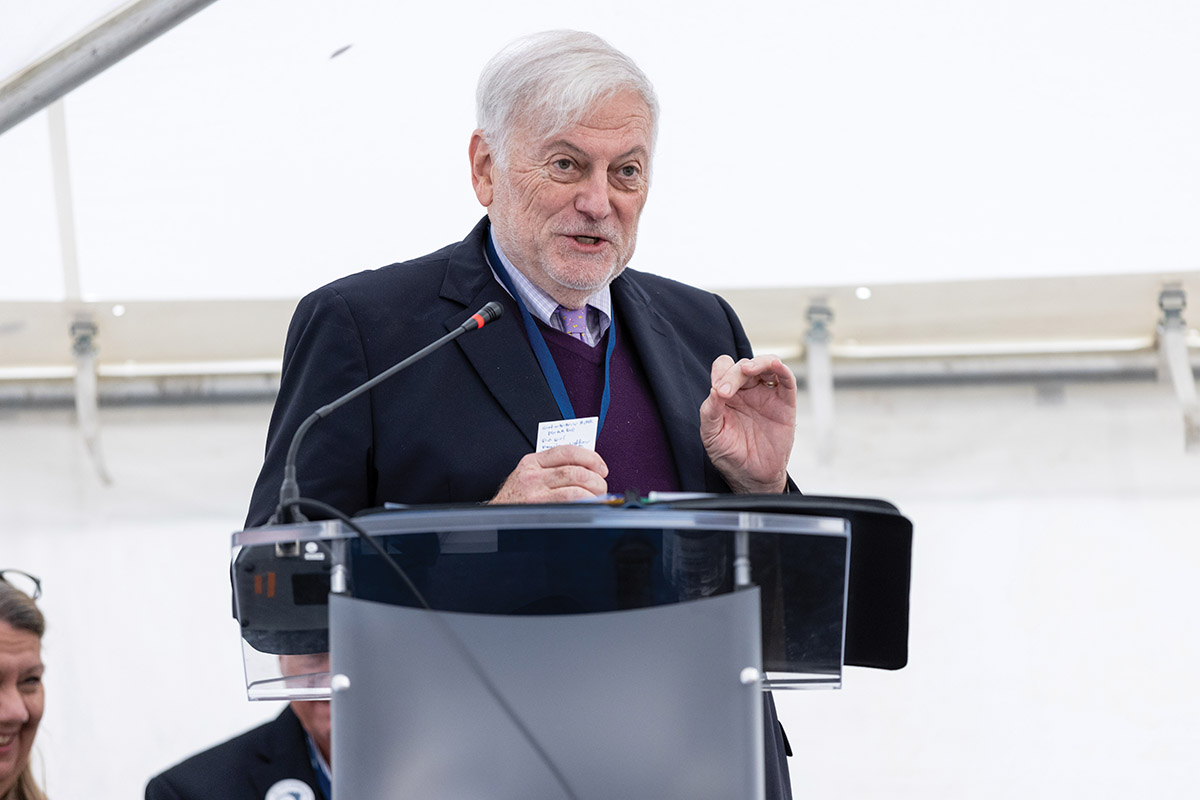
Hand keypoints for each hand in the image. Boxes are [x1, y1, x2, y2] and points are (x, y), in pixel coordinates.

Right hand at [490, 445, 609, 503]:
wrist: (496, 517)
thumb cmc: (516, 497)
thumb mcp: (530, 475)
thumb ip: (554, 467)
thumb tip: (589, 468)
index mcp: (532, 462)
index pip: (567, 451)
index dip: (590, 458)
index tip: (601, 468)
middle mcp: (532, 477)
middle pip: (574, 472)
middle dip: (595, 479)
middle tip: (601, 486)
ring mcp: (535, 495)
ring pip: (574, 489)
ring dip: (593, 493)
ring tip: (597, 497)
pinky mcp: (539, 511)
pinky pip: (568, 506)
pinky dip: (584, 505)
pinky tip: (588, 507)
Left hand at [699, 354, 796, 494]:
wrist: (753, 477)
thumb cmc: (731, 456)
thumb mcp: (712, 436)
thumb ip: (709, 412)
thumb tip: (713, 390)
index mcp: (726, 395)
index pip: (723, 369)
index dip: (721, 374)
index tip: (719, 393)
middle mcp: (746, 392)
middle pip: (742, 366)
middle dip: (733, 375)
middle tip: (726, 392)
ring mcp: (766, 395)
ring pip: (765, 365)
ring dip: (757, 362)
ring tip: (748, 370)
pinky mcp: (785, 404)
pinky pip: (786, 380)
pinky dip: (782, 369)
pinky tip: (775, 365)